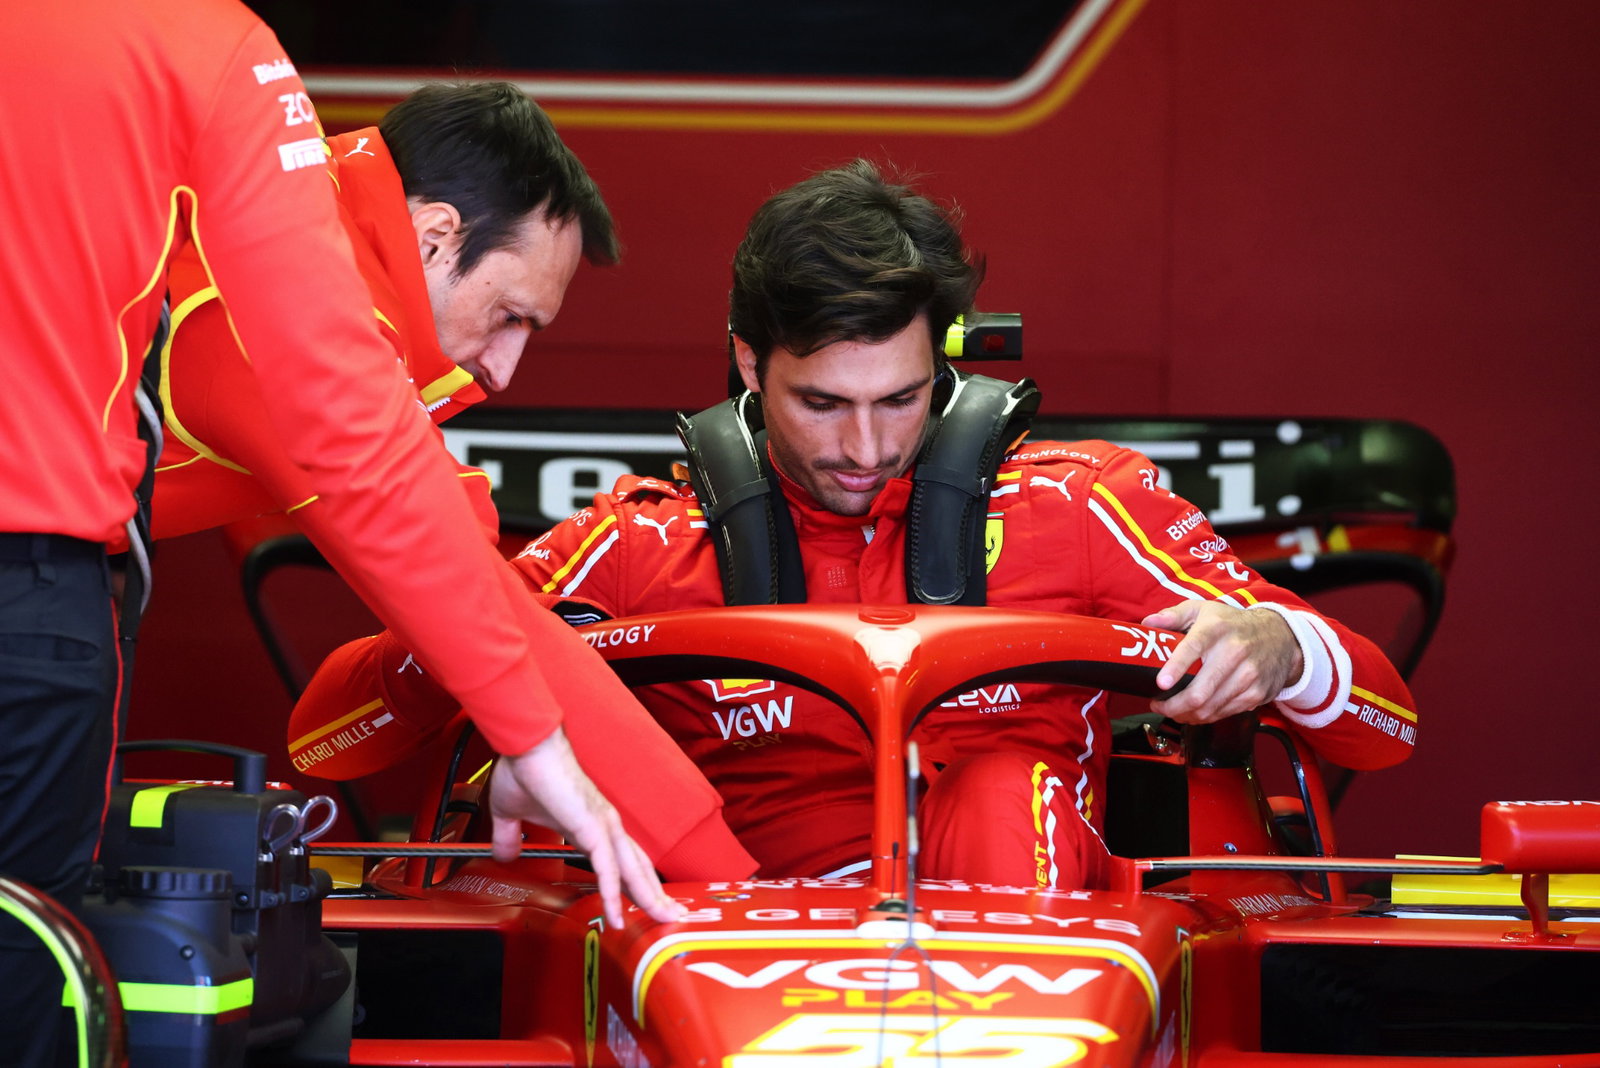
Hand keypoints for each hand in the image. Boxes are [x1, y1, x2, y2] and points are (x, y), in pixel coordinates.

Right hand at [488, 727, 684, 925]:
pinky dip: (613, 895)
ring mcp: (603, 827)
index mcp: (592, 824)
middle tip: (671, 916)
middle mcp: (605, 825)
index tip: (644, 902)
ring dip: (648, 898)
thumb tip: (504, 855)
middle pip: (638, 867)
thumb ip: (510, 837)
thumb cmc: (524, 771)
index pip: (622, 859)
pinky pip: (608, 869)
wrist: (526, 748)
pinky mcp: (592, 829)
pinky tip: (616, 915)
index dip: (634, 882)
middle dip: (655, 894)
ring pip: (632, 871)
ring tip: (661, 919)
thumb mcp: (511, 815)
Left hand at [1141, 602, 1301, 723]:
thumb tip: (1148, 622)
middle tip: (1158, 705)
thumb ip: (1174, 615)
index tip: (1161, 683)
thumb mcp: (1204, 610)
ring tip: (1172, 710)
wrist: (1281, 637)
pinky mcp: (1256, 694)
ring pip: (1209, 709)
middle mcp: (1234, 652)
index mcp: (1216, 629)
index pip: (1193, 649)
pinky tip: (1194, 712)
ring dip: (1185, 715)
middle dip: (1172, 706)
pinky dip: (1204, 717)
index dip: (1175, 668)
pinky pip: (1223, 714)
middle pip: (1199, 692)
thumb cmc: (1233, 624)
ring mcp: (1248, 676)